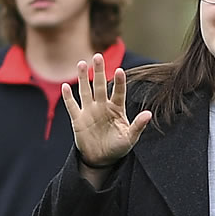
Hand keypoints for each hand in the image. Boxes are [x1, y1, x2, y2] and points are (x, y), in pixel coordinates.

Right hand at [62, 53, 152, 167]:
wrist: (101, 159)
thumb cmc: (118, 147)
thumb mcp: (130, 138)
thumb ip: (138, 125)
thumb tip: (149, 114)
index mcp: (117, 108)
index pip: (119, 92)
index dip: (119, 82)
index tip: (119, 71)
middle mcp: (103, 106)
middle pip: (100, 86)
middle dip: (99, 71)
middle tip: (97, 56)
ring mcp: (90, 111)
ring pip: (86, 91)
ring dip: (83, 78)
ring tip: (82, 63)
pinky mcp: (78, 119)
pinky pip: (72, 106)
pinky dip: (68, 97)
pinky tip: (65, 86)